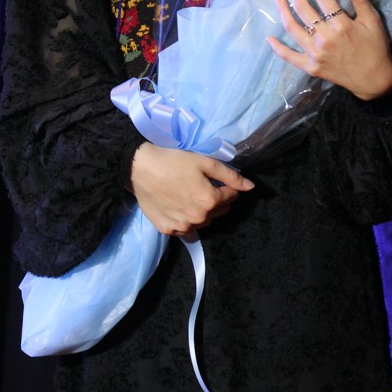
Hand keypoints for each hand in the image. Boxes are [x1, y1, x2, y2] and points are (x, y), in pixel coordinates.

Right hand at [129, 143, 254, 236]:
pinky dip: (188, 221)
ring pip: (204, 221)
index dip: (229, 187)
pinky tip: (180, 207)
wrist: (140, 168)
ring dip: (204, 211)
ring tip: (193, 196)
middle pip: (220, 211)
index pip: (232, 197)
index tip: (220, 179)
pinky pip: (186, 230)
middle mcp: (199, 218)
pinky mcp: (168, 230)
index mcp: (210, 201)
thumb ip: (230, 176)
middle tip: (207, 186)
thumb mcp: (205, 162)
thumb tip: (251, 187)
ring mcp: (183, 227)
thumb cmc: (174, 161)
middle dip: (219, 200)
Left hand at [267, 0, 391, 100]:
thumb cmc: (375, 48)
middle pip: (304, 10)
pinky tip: (269, 38)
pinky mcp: (311, 67)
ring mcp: (315, 53)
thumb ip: (361, 1)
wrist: (374, 80)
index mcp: (341, 25)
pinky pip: (290, 56)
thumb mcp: (372, 23)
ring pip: (293, 28)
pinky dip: (278, 48)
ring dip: (283, 11)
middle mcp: (324, 38)